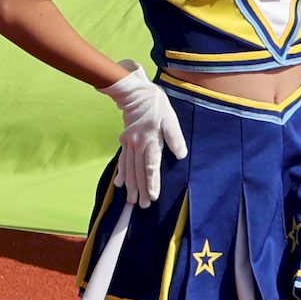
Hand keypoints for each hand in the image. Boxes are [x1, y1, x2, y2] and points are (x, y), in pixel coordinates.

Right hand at [101, 62, 188, 209]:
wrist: (136, 94)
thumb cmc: (157, 107)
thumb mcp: (171, 119)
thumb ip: (175, 138)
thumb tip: (181, 155)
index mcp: (150, 140)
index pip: (150, 165)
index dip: (152, 181)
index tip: (152, 196)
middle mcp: (137, 144)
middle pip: (138, 171)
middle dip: (140, 189)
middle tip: (141, 205)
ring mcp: (129, 144)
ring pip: (129, 168)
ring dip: (130, 185)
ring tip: (131, 200)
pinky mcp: (125, 141)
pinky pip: (123, 160)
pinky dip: (121, 173)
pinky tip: (119, 184)